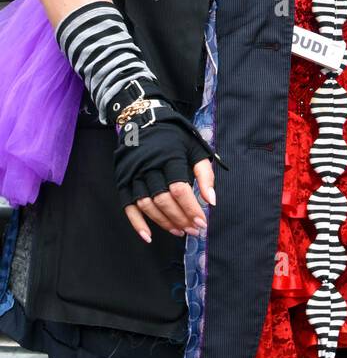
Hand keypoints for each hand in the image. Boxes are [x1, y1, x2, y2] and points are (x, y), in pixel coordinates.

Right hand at [114, 103, 217, 243]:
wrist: (143, 120)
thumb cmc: (174, 137)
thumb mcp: (194, 148)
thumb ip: (205, 173)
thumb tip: (212, 201)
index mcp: (169, 156)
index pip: (180, 189)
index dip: (191, 208)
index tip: (202, 222)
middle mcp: (149, 166)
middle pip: (163, 200)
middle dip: (180, 218)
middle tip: (193, 230)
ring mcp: (133, 174)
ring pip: (146, 205)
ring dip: (163, 222)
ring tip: (179, 231)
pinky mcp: (122, 180)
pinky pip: (128, 206)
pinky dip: (137, 223)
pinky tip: (148, 236)